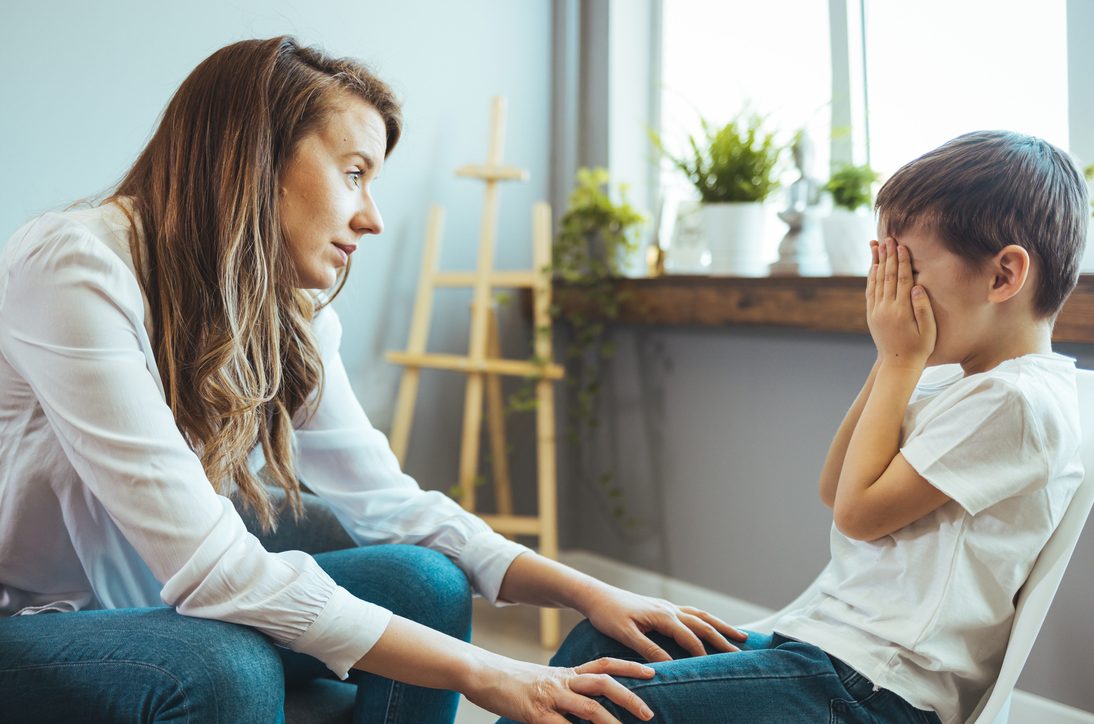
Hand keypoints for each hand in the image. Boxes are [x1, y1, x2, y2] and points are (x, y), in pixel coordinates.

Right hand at [468, 656, 655, 723]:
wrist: (482, 673)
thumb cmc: (514, 681)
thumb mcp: (545, 681)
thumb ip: (567, 690)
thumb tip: (590, 706)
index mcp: (567, 673)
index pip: (605, 665)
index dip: (630, 667)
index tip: (653, 671)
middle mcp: (563, 682)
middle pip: (603, 683)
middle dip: (629, 697)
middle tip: (648, 713)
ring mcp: (550, 697)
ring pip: (588, 708)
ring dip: (611, 723)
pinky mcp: (535, 714)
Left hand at [577, 583, 747, 661]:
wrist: (597, 596)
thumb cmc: (608, 615)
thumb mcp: (625, 635)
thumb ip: (648, 648)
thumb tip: (669, 664)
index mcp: (663, 616)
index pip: (690, 638)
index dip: (704, 654)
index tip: (716, 669)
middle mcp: (670, 609)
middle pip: (704, 625)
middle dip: (724, 639)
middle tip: (743, 652)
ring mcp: (668, 607)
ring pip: (701, 616)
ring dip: (721, 626)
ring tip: (740, 636)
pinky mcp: (663, 608)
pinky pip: (692, 613)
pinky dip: (707, 620)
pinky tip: (711, 626)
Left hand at [866, 238, 935, 368]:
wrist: (898, 364)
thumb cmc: (919, 348)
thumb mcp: (928, 330)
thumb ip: (923, 308)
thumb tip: (918, 286)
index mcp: (902, 310)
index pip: (902, 279)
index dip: (902, 261)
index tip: (901, 245)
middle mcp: (886, 308)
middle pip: (888, 276)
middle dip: (888, 256)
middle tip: (887, 238)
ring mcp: (876, 311)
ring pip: (876, 281)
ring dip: (877, 262)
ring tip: (877, 246)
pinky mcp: (871, 314)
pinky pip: (870, 291)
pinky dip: (871, 277)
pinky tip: (874, 266)